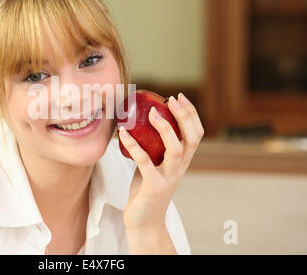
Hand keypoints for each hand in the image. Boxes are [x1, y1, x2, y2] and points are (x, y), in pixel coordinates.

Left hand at [119, 92, 203, 233]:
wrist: (145, 220)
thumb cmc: (147, 188)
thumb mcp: (154, 163)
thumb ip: (152, 146)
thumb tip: (135, 122)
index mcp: (182, 160)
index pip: (196, 133)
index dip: (191, 114)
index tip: (179, 97)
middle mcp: (180, 167)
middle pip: (191, 137)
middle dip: (184, 115)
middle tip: (171, 99)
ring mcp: (169, 177)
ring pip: (175, 149)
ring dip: (165, 128)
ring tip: (152, 112)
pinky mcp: (154, 186)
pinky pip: (144, 162)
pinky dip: (133, 145)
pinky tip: (122, 133)